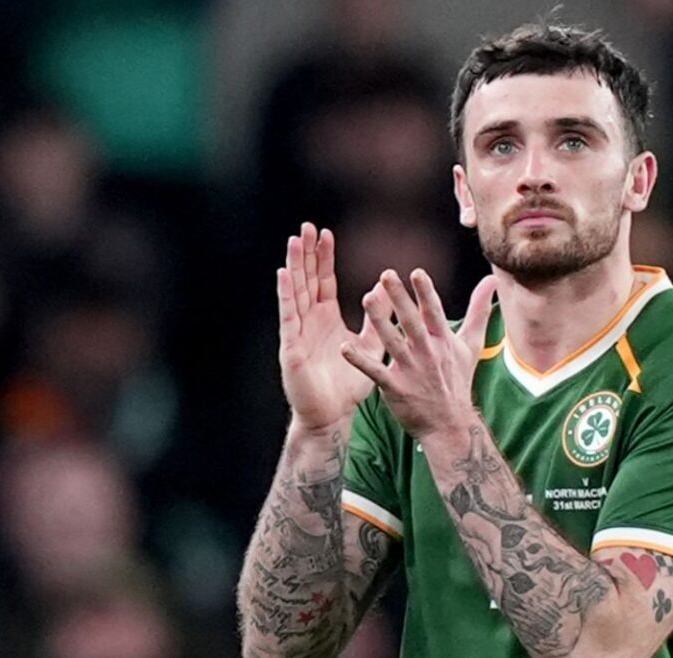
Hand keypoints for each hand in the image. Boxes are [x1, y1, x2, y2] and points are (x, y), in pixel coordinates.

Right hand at [277, 223, 380, 428]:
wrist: (332, 415)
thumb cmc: (348, 385)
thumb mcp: (370, 344)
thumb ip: (378, 316)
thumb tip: (388, 288)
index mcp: (326, 318)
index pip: (323, 280)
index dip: (323, 258)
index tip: (325, 233)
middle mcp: (310, 321)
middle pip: (306, 280)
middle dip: (306, 254)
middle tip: (306, 227)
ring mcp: (299, 332)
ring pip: (295, 292)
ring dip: (294, 267)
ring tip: (294, 242)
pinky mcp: (292, 347)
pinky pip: (289, 317)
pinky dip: (286, 296)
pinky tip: (284, 276)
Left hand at [340, 268, 495, 440]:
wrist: (450, 424)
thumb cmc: (458, 380)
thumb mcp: (472, 344)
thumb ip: (479, 310)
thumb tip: (492, 280)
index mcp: (443, 340)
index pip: (433, 312)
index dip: (425, 293)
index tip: (416, 273)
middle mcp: (427, 353)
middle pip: (412, 322)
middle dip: (400, 298)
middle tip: (386, 275)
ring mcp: (411, 370)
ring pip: (392, 342)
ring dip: (379, 321)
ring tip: (367, 299)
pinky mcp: (395, 388)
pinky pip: (376, 372)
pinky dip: (360, 360)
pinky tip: (345, 347)